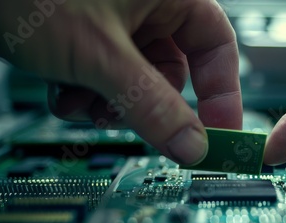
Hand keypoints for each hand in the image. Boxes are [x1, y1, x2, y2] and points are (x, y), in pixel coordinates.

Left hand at [0, 0, 241, 164]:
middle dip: (143, 104)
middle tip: (126, 119)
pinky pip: (105, 79)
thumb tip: (192, 146)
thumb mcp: (100, 53)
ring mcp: (116, 22)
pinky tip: (63, 90)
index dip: (222, 95)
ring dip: (108, 104)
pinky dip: (86, 94)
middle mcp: (147, 6)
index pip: (218, 48)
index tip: (218, 135)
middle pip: (171, 74)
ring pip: (135, 83)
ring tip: (80, 97)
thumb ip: (152, 105)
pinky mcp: (88, 37)